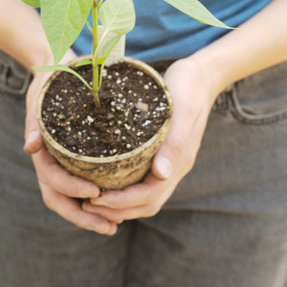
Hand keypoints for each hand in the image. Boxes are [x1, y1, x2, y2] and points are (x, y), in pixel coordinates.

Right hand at [23, 52, 117, 235]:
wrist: (55, 72)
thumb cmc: (49, 85)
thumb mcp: (41, 99)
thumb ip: (35, 122)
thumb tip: (30, 147)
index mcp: (41, 153)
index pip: (52, 181)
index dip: (72, 189)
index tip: (96, 191)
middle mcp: (49, 164)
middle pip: (60, 200)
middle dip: (82, 217)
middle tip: (110, 227)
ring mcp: (61, 165)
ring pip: (70, 200)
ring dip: (90, 216)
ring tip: (114, 225)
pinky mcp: (74, 162)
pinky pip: (81, 188)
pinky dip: (95, 202)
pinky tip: (116, 206)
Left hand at [82, 56, 218, 221]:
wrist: (200, 76)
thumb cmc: (188, 89)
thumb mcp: (182, 111)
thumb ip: (174, 143)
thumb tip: (161, 174)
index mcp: (179, 162)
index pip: (149, 196)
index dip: (122, 203)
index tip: (95, 199)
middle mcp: (173, 168)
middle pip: (146, 203)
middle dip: (116, 210)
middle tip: (86, 205)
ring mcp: (168, 162)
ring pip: (144, 196)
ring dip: (119, 204)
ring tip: (91, 198)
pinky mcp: (160, 153)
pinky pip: (142, 180)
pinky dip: (124, 188)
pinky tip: (104, 180)